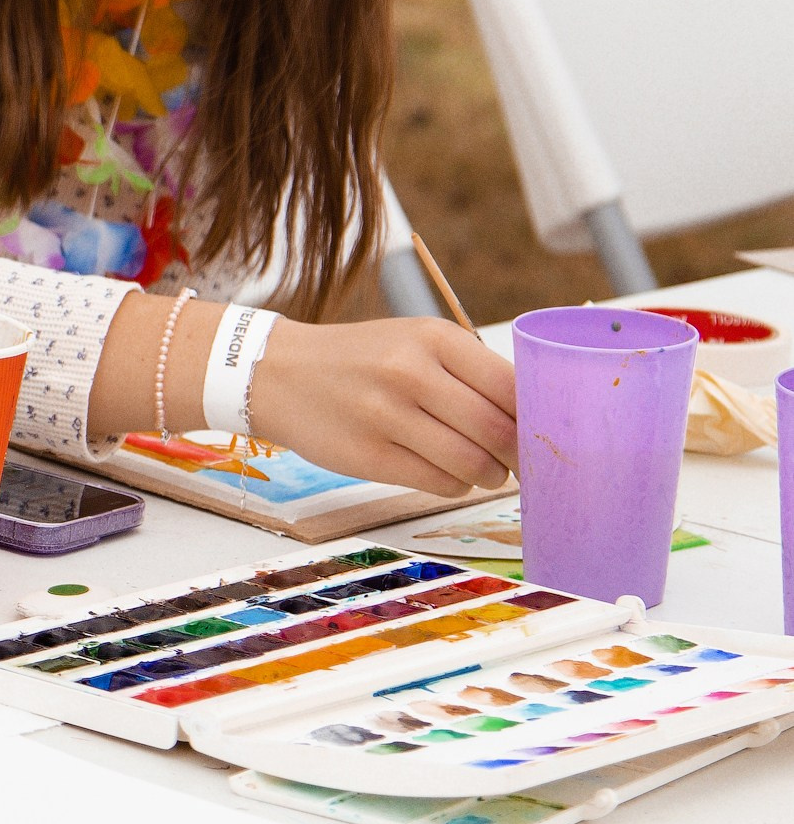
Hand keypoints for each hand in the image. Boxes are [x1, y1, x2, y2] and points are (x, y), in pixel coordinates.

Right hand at [247, 315, 516, 498]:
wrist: (279, 372)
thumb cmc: (361, 359)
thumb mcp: (414, 342)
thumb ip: (469, 372)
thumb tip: (532, 420)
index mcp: (433, 337)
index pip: (511, 385)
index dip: (536, 417)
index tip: (544, 433)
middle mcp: (410, 372)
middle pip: (497, 430)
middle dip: (519, 455)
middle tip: (522, 463)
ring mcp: (387, 415)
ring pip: (472, 463)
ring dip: (490, 475)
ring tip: (485, 471)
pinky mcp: (369, 456)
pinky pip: (438, 483)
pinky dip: (455, 486)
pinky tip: (446, 473)